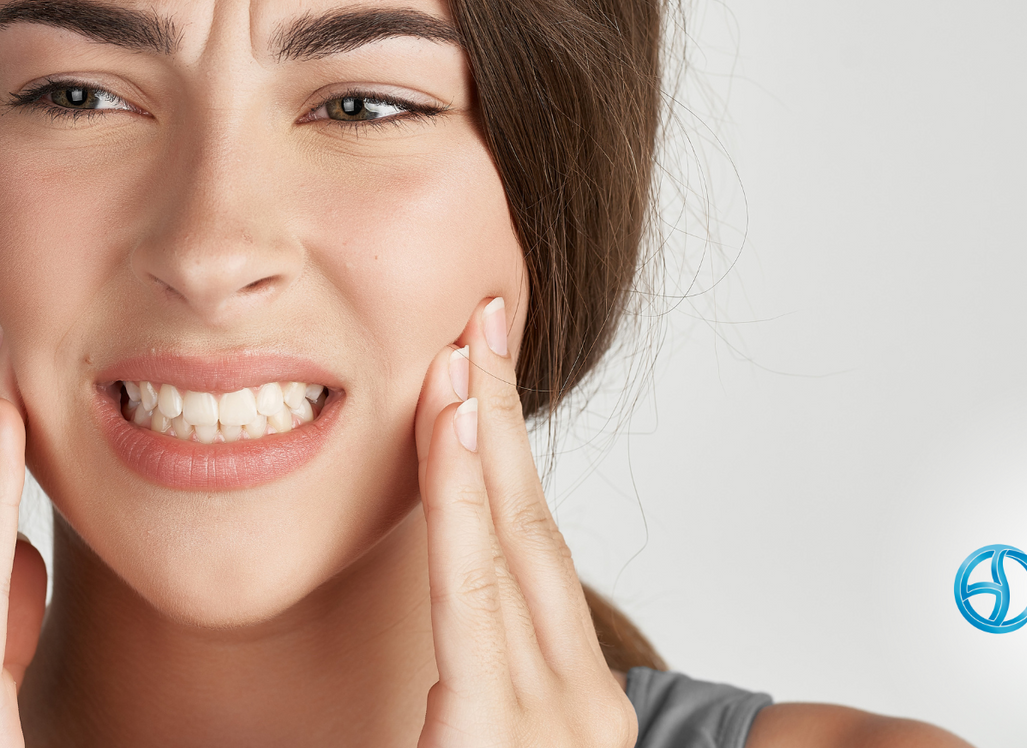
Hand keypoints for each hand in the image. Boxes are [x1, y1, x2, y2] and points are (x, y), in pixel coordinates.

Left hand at [415, 297, 637, 747]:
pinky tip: (453, 424)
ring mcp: (555, 721)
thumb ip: (471, 698)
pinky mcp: (496, 734)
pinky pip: (467, 592)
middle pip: (533, 529)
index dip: (511, 459)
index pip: (538, 559)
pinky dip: (458, 498)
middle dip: (505, 415)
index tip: (483, 377)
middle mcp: (584, 706)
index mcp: (580, 706)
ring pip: (506, 542)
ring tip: (461, 347)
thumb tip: (442, 644)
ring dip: (479, 431)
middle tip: (483, 320)